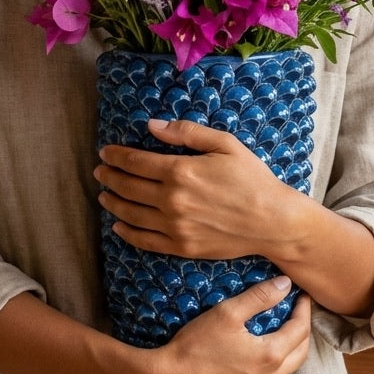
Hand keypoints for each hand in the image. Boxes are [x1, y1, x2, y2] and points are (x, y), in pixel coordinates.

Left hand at [95, 117, 286, 260]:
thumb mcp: (225, 144)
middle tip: (100, 171)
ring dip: (112, 203)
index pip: (136, 161)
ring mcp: (175, 226)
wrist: (272, 222)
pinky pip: (144, 241)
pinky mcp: (181, 247)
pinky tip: (118, 226)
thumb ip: (186, 133)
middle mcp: (172, 200)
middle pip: (128, 187)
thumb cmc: (252, 178)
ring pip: (131, 214)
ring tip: (104, 195)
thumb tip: (152, 126)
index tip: (105, 152)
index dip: (116, 156)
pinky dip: (127, 233)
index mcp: (181, 171)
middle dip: (110, 177)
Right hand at [137, 276, 311, 373]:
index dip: (304, 309)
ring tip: (279, 331)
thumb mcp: (228, 313)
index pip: (300, 330)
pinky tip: (256, 357)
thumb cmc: (196, 345)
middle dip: (302, 330)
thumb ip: (259, 297)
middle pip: (300, 353)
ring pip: (284, 372)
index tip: (301, 295)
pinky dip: (270, 369)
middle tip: (296, 312)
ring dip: (288, 351)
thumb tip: (285, 284)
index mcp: (271, 356)